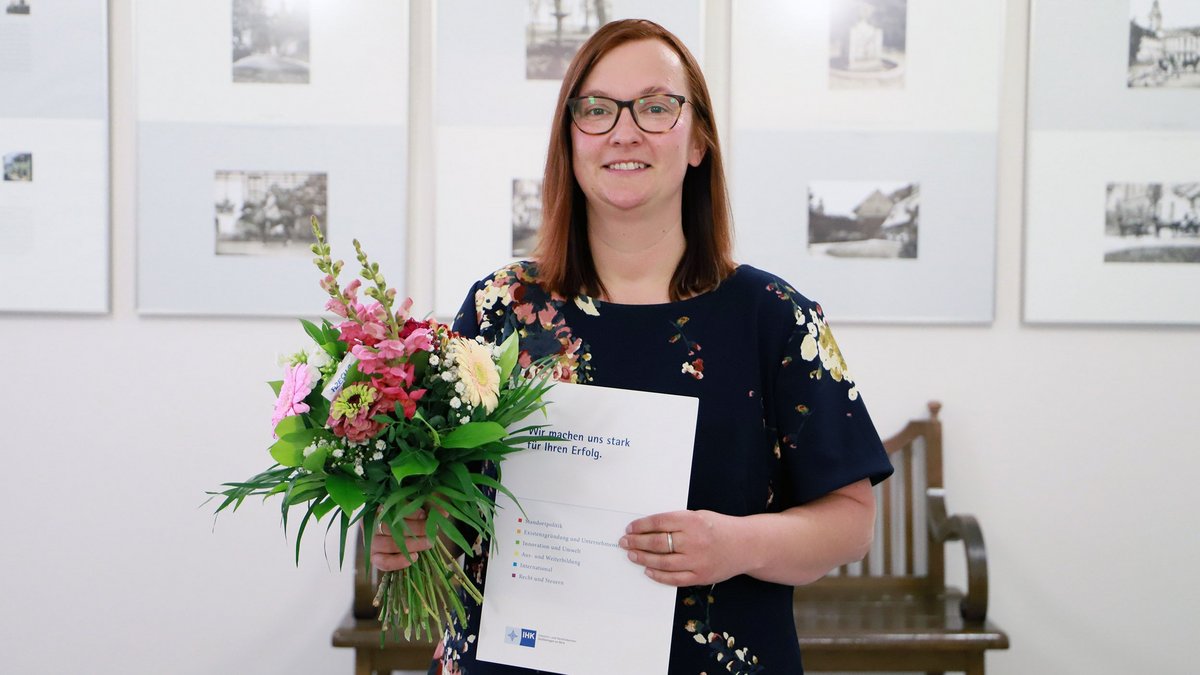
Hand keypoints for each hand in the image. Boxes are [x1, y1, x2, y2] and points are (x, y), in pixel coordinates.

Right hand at [370, 509, 434, 571]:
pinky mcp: (373, 557)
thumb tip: (443, 512)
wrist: (395, 528)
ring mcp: (371, 541)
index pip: (392, 509)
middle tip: (433, 531)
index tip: (424, 514)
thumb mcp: (418, 504)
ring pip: (390, 545)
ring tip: (429, 543)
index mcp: (380, 506)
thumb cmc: (408, 512)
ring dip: (412, 545)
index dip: (409, 513)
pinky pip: (383, 562)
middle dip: (416, 530)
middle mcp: (371, 523)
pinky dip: (398, 562)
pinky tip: (414, 558)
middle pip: (392, 528)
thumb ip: (429, 505)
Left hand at [619, 509, 741, 586]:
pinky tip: (647, 570)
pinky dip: (658, 575)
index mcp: (693, 521)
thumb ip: (677, 522)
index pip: (659, 522)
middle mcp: (694, 541)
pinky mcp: (700, 576)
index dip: (641, 526)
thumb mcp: (699, 516)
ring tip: (632, 555)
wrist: (746, 545)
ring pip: (663, 562)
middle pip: (658, 542)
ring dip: (643, 558)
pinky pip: (674, 579)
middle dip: (637, 542)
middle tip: (624, 542)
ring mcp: (697, 560)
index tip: (630, 528)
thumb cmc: (719, 528)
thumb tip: (648, 529)